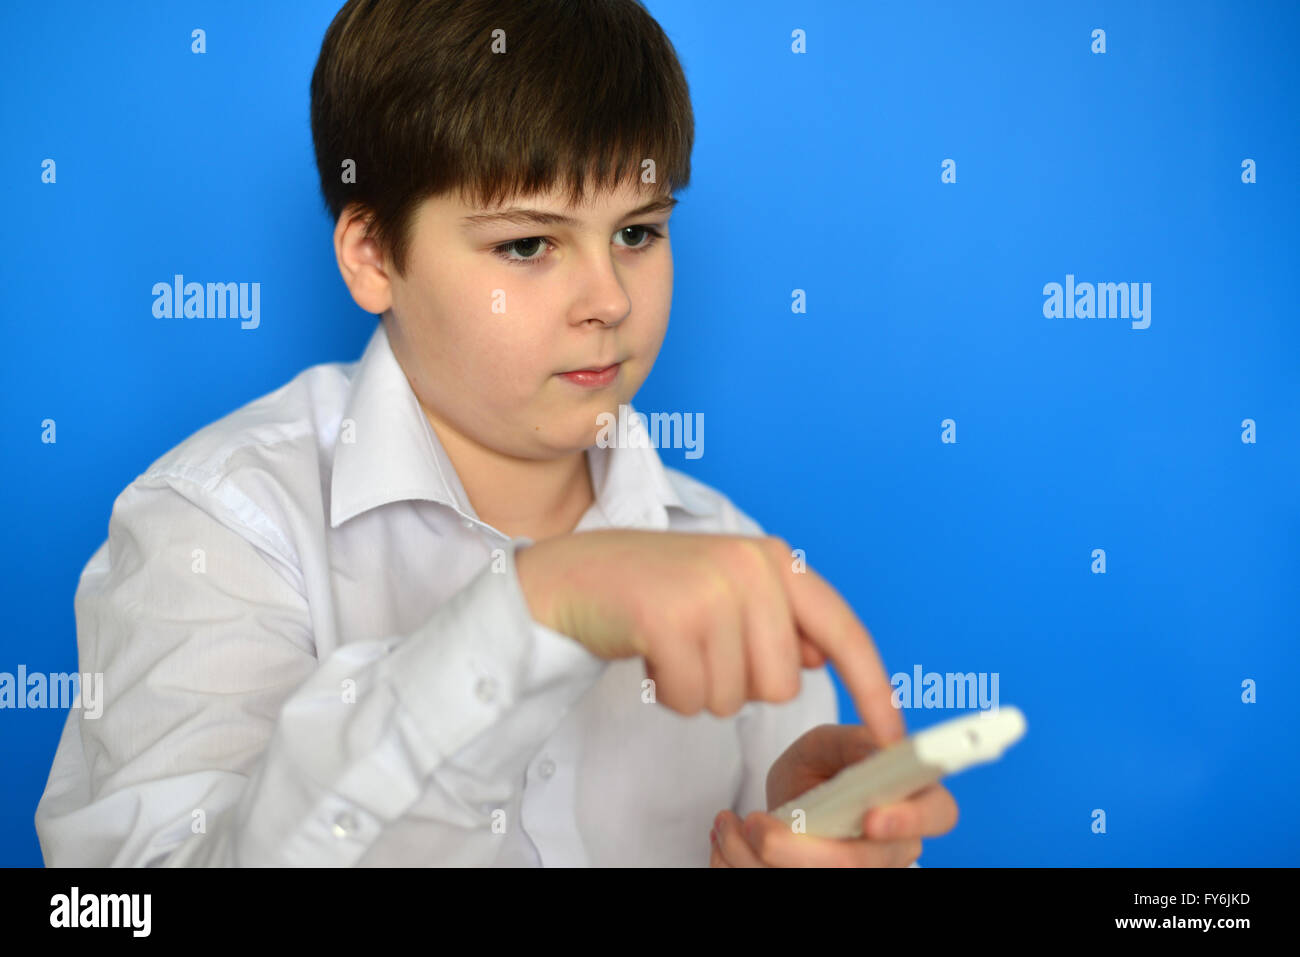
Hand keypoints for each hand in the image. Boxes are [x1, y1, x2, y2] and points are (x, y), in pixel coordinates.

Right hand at [515, 530, 902, 743]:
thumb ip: (777, 620)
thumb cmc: (650, 590)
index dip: (873, 687)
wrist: (569, 576)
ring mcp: (711, 591)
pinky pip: (693, 700)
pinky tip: (650, 654)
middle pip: (782, 685)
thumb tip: (818, 658)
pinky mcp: (670, 619)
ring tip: (672, 645)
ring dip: (700, 689)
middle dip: (739, 686)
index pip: (844, 630)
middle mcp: (751, 568)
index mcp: (774, 559)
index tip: (893, 736)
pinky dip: (670, 694)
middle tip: (699, 649)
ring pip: (735, 698)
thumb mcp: (724, 590)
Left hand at [709, 723, 958, 866]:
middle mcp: (892, 847)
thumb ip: (852, 743)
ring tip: (729, 825)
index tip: (872, 818)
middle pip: (861, 865)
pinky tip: (726, 843)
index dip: (910, 819)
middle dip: (799, 851)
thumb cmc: (819, 767)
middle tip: (756, 824)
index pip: (938, 814)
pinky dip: (739, 867)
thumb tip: (879, 746)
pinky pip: (777, 887)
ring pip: (815, 882)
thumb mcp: (828, 743)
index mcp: (911, 798)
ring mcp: (860, 872)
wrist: (788, 799)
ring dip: (755, 858)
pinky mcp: (820, 885)